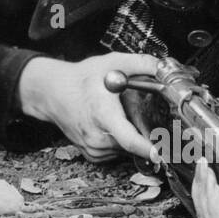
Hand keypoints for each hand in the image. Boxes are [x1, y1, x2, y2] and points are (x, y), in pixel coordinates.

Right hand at [17, 54, 161, 162]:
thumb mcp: (111, 63)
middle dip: (143, 131)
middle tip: (138, 113)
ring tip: (118, 115)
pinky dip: (119, 141)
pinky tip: (110, 125)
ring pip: (126, 149)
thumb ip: (141, 63)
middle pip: (134, 143)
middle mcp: (97, 136)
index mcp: (103, 114)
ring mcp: (93, 148)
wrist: (53, 92)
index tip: (162, 153)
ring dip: (131, 135)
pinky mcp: (91, 154)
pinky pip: (116, 152)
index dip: (148, 149)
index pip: (129, 139)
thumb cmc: (80, 79)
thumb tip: (165, 68)